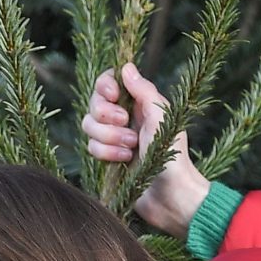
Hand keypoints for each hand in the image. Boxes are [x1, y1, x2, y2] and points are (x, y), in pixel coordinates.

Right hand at [82, 63, 209, 237]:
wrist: (169, 194)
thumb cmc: (172, 153)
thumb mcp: (160, 115)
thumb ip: (143, 90)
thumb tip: (125, 66)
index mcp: (138, 102)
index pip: (108, 82)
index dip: (104, 86)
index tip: (114, 95)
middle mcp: (123, 117)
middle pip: (94, 103)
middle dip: (106, 115)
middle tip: (127, 124)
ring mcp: (113, 138)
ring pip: (88, 125)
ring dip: (109, 137)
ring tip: (131, 147)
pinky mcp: (107, 158)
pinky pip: (91, 147)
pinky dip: (107, 153)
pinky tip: (125, 160)